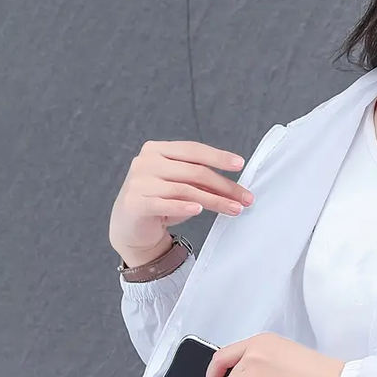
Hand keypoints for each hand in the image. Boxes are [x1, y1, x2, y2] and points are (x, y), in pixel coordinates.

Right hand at [109, 139, 255, 268]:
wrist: (130, 226)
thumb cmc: (160, 202)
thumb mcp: (180, 187)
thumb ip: (199, 181)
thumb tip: (235, 189)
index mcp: (157, 150)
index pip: (193, 150)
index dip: (217, 156)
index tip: (240, 165)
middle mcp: (146, 162)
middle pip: (193, 171)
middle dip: (224, 186)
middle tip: (246, 198)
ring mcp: (139, 182)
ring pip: (185, 189)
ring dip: (214, 200)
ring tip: (235, 209)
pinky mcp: (135, 203)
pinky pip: (165, 204)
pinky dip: (183, 207)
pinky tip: (199, 210)